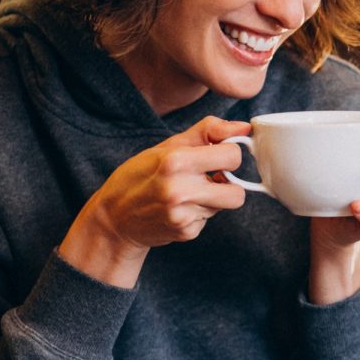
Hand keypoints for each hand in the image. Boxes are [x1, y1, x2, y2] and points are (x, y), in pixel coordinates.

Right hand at [58, 116, 250, 287]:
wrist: (115, 217)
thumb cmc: (141, 175)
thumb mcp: (168, 145)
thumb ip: (208, 132)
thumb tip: (245, 127)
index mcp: (175, 161)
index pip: (233, 156)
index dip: (228, 154)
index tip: (216, 155)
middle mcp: (180, 190)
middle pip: (238, 192)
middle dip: (228, 183)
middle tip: (210, 177)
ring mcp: (183, 216)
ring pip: (225, 205)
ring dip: (214, 198)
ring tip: (190, 191)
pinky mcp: (186, 232)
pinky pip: (209, 219)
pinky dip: (200, 212)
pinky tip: (179, 208)